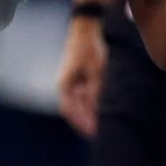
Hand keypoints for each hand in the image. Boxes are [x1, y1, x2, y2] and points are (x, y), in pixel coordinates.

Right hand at [57, 16, 105, 138]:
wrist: (86, 29)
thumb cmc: (90, 48)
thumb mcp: (97, 70)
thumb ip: (96, 90)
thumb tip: (98, 110)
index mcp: (65, 85)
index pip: (70, 111)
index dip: (81, 124)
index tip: (93, 135)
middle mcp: (65, 86)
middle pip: (73, 111)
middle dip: (85, 123)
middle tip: (99, 136)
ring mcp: (70, 82)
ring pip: (78, 105)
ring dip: (87, 116)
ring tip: (100, 128)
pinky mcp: (77, 79)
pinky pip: (81, 98)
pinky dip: (89, 107)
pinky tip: (99, 112)